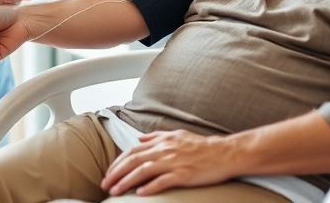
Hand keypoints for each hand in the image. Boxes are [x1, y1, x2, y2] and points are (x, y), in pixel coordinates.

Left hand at [101, 130, 236, 196]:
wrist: (224, 152)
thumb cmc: (201, 146)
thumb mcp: (177, 135)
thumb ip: (157, 136)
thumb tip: (140, 138)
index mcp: (162, 141)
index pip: (133, 151)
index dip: (118, 162)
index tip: (109, 173)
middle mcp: (165, 150)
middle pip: (133, 160)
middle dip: (116, 173)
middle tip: (105, 184)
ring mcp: (174, 162)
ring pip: (143, 171)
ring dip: (126, 182)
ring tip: (115, 192)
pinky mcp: (184, 174)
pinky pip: (163, 181)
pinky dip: (150, 187)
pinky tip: (140, 194)